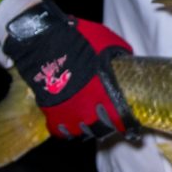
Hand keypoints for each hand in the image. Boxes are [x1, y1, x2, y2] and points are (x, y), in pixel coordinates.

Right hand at [3, 0, 138, 138]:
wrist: (43, 41)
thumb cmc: (79, 39)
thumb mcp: (108, 43)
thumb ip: (117, 56)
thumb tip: (124, 59)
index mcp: (107, 94)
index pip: (121, 120)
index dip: (125, 123)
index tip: (128, 124)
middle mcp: (89, 109)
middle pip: (101, 130)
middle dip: (104, 125)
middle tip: (105, 118)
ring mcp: (69, 114)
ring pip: (81, 132)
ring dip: (84, 127)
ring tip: (86, 118)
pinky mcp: (51, 113)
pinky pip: (59, 131)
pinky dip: (64, 129)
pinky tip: (67, 122)